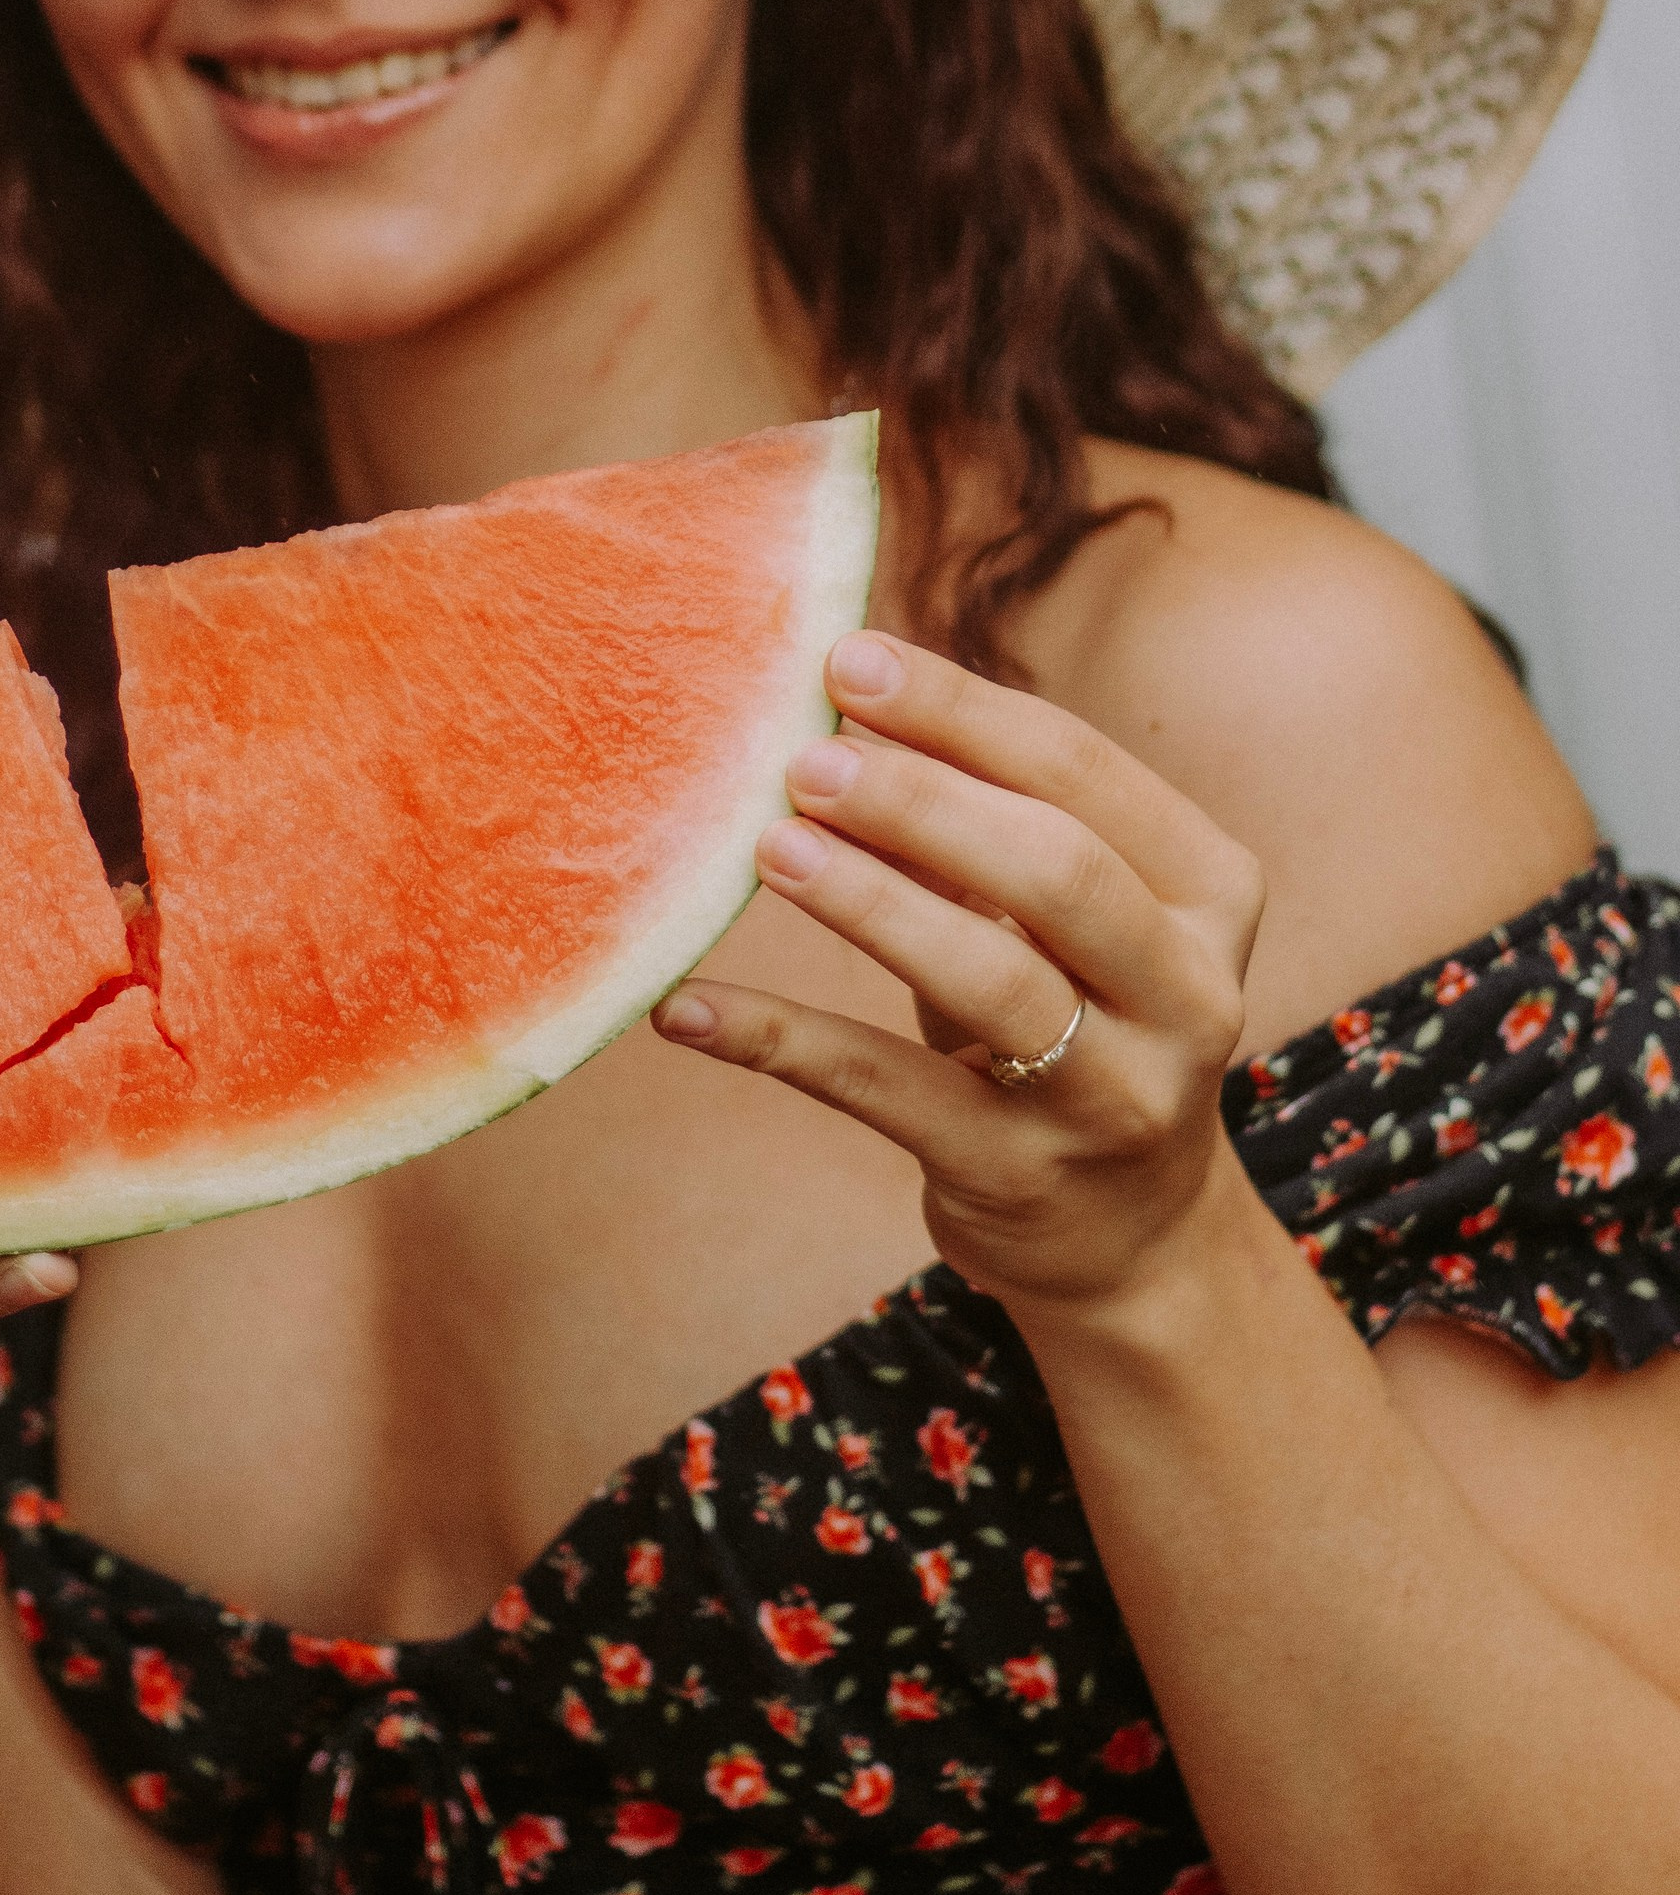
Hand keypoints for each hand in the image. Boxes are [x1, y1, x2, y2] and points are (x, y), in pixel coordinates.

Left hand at [654, 632, 1263, 1317]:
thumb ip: (974, 824)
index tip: (845, 658)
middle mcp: (1188, 992)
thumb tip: (838, 710)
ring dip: (870, 904)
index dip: (960, 710)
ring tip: (768, 846)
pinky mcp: (1021, 1177)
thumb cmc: (1073, 1020)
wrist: (1130, 1236)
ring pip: (993, 980)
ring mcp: (1115, 1095)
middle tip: (804, 757)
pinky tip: (686, 1008)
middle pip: (1057, 866)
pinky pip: (886, 1092)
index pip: (1082, 771)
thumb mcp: (1053, 919)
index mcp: (1208, 891)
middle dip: (923, 801)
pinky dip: (779, 1041)